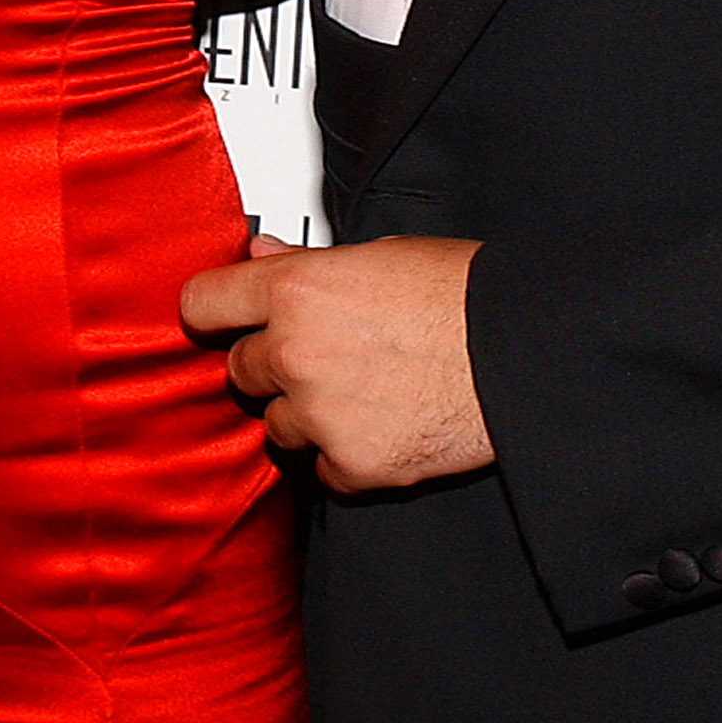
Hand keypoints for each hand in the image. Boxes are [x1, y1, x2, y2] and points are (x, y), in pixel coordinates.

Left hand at [180, 234, 492, 492]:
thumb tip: (259, 256)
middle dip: (273, 364)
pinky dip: (344, 452)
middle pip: (240, 369)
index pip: (202, 304)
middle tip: (324, 353)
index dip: (214, 311)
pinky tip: (383, 423)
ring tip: (363, 389)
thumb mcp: (376, 256)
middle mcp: (294, 351)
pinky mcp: (349, 465)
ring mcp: (317, 414)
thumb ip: (305, 262)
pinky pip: (320, 466)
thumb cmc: (460, 294)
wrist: (519, 353)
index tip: (221, 318)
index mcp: (295, 289)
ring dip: (306, 412)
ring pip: (276, 423)